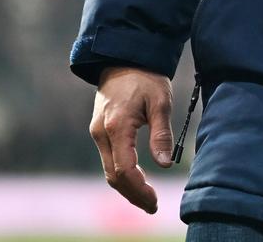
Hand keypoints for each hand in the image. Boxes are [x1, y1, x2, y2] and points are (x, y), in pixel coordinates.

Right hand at [88, 66, 174, 213]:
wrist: (123, 57)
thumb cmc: (145, 77)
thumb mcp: (160, 102)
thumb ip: (161, 134)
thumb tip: (165, 164)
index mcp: (117, 126)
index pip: (125, 169)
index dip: (140, 189)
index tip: (155, 200)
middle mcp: (101, 133)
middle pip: (114, 176)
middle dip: (133, 195)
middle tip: (153, 205)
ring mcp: (97, 132)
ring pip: (109, 170)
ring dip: (127, 187)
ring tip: (147, 198)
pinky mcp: (99, 131)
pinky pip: (108, 160)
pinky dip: (121, 174)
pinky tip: (137, 179)